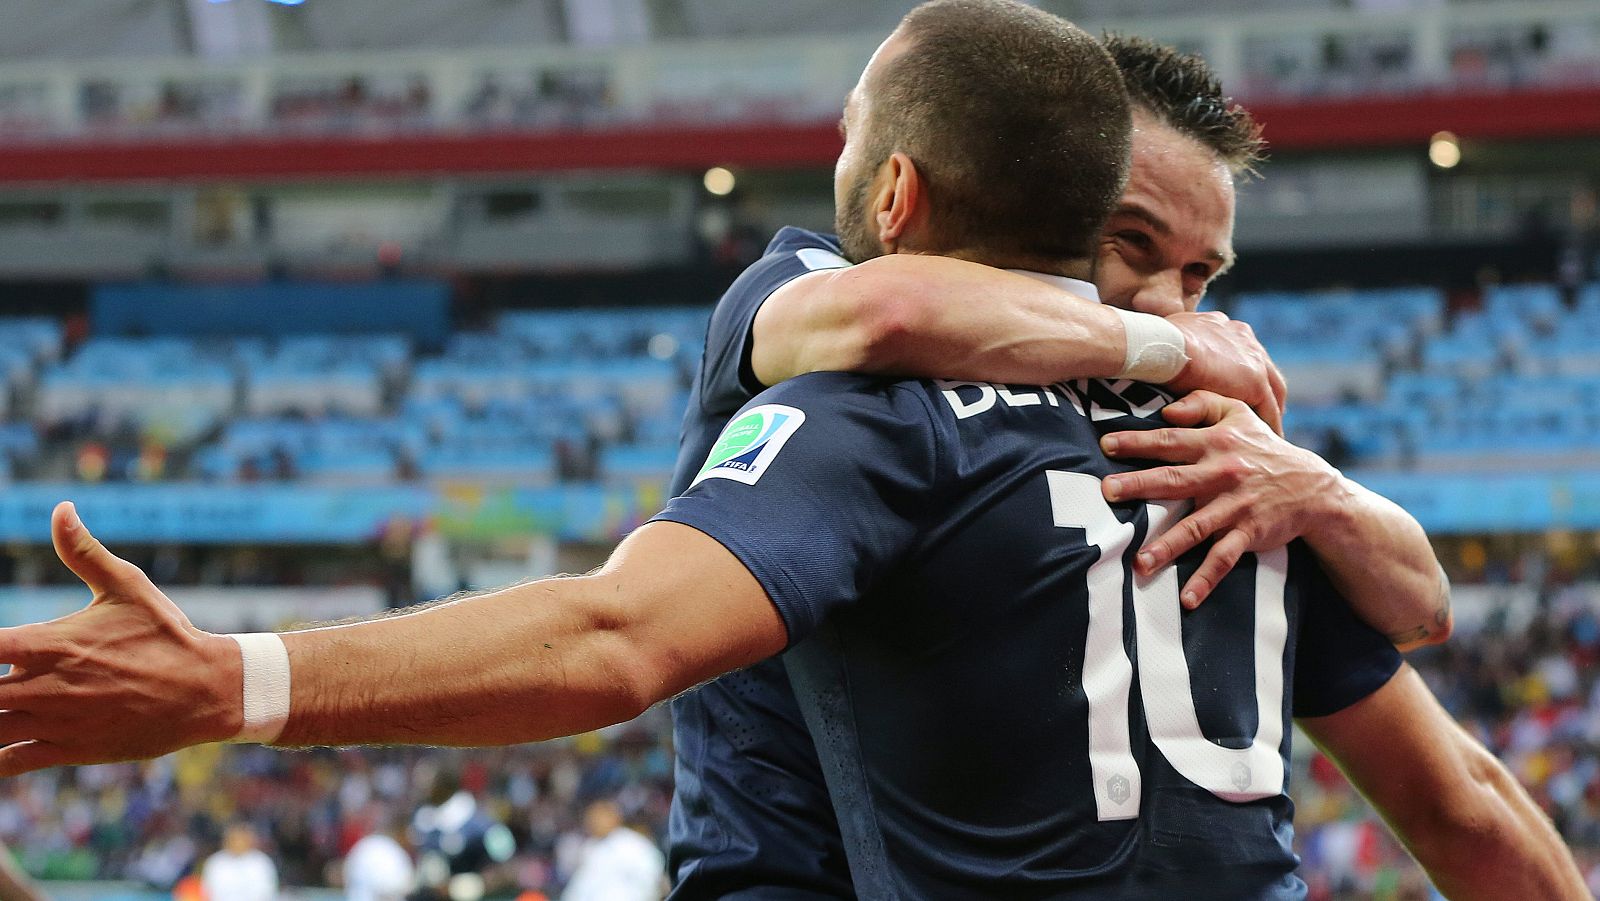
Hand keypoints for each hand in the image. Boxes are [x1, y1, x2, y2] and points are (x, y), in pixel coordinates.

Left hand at [0, 502, 240, 775]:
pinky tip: (0, 741)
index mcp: (49, 643)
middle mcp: (43, 686)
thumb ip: (83, 552)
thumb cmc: (166, 635)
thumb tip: (62, 509)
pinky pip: (9, 762)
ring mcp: (54, 722)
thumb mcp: (128, 587)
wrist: (207, 690)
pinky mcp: (69, 750)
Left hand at [1099, 391, 1344, 608]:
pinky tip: (1187, 599)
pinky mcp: (1248, 533)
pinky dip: (1207, 579)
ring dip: (1167, 546)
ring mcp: (1235, 506)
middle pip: (1174, 480)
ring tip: (1139, 563)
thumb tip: (1166, 409)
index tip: (1106, 444)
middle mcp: (1222, 474)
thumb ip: (1202, 403)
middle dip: (1139, 486)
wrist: (1312, 487)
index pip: (1170, 440)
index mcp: (1215, 443)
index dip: (1138, 442)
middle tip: (1107, 491)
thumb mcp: (1239, 414)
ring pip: (1196, 527)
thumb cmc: (1263, 448)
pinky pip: (1224, 558)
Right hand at [1164, 312, 1287, 434]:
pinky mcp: (1254, 381)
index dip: (1244, 373)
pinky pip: (1268, 410)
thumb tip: (1161, 358)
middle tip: (1262, 415)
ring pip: (1272, 391)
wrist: (1160, 345)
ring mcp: (1253, 358)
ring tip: (1265, 434)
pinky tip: (1263, 441)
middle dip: (1266, 392)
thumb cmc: (1154, 344)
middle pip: (1265, 370)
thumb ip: (1177, 348)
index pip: (1243, 353)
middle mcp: (1244, 338)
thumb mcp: (1168, 339)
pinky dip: (1269, 426)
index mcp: (1224, 327)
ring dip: (1270, 411)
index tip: (1240, 389)